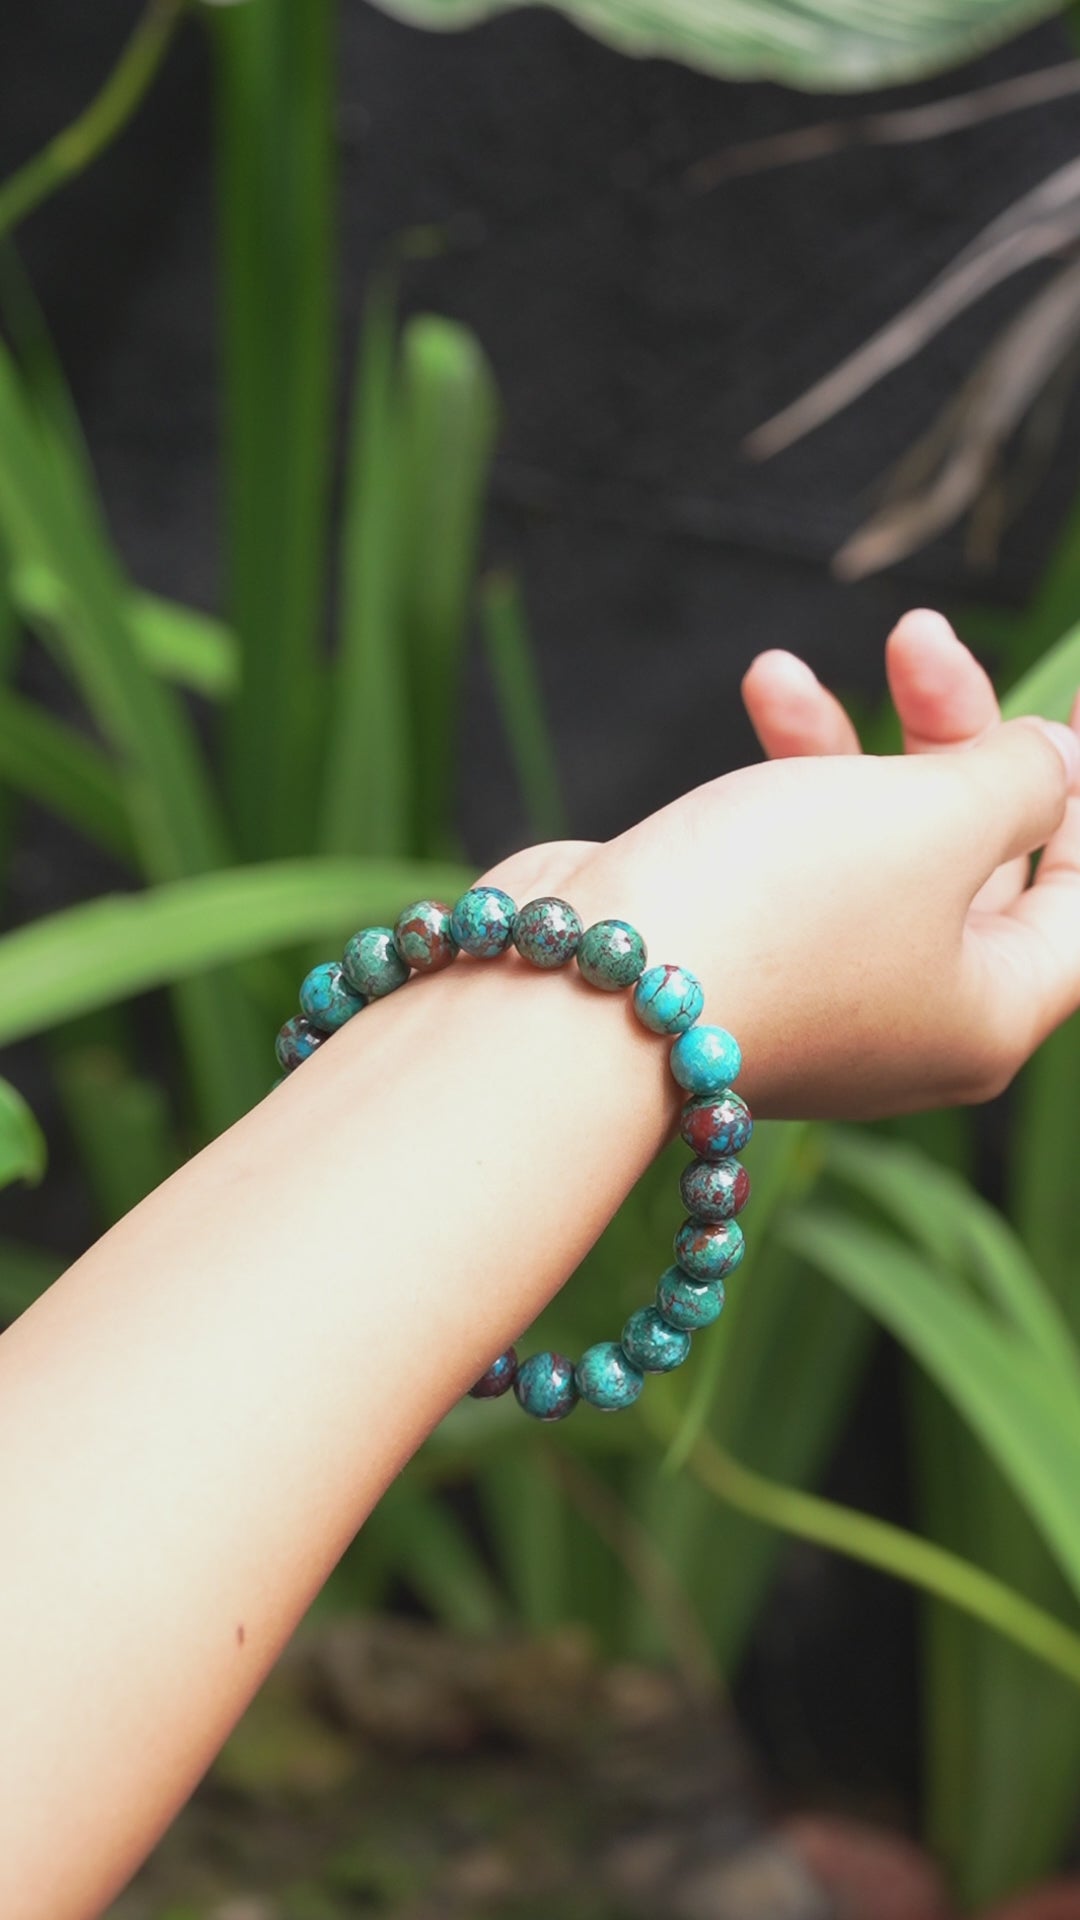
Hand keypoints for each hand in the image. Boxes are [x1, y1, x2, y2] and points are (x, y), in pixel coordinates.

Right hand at [483, 612, 1079, 1121]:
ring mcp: (823, 996)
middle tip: (921, 641)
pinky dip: (788, 779)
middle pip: (983, 858)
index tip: (1077, 695)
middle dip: (954, 734)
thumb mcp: (932, 819)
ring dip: (851, 738)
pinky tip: (760, 696)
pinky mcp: (742, 963)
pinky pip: (797, 859)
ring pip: (880, 847)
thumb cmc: (774, 913)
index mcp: (993, 1012)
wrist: (581, 995)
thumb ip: (1016, 776)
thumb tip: (1056, 761)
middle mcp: (916, 1019)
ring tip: (786, 669)